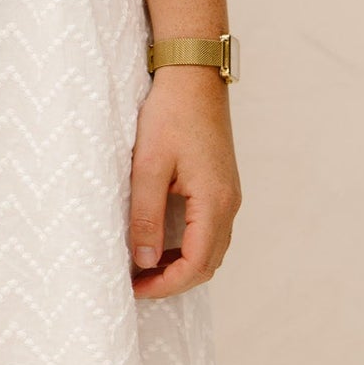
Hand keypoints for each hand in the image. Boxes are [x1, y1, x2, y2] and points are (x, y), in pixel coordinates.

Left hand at [127, 67, 240, 299]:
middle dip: (174, 280)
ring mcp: (228, 194)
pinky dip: (188, 246)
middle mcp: (229, 203)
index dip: (166, 284)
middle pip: (208, 263)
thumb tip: (144, 261)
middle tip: (137, 283)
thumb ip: (146, 216)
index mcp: (214, 202)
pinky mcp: (221, 185)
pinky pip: (210, 230)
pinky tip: (161, 241)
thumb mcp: (148, 166)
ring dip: (181, 264)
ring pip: (211, 248)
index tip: (135, 288)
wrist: (193, 76)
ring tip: (144, 266)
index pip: (196, 264)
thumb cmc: (169, 115)